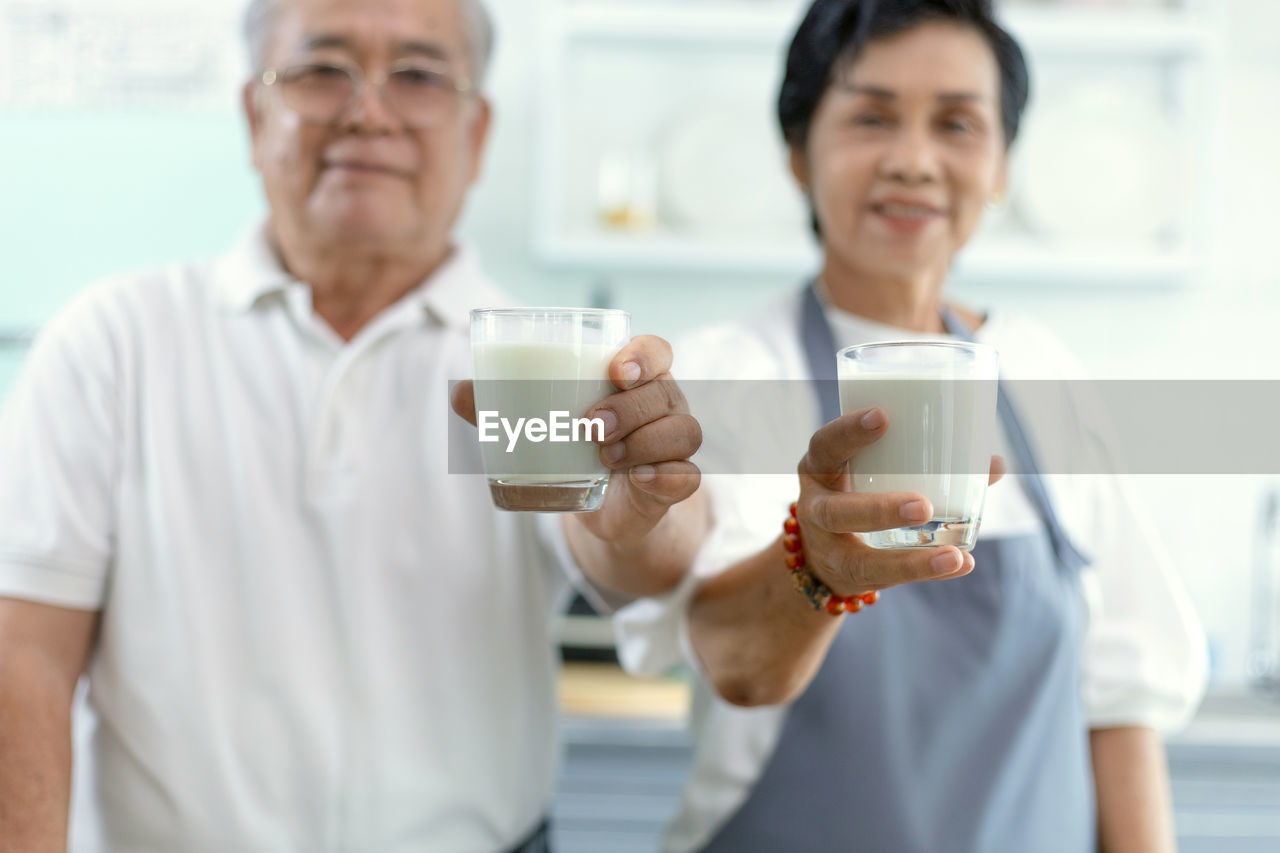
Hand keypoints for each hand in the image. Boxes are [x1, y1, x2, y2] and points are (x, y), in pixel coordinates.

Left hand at [450, 335, 701, 544]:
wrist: (600, 506)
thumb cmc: (574, 446)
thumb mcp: (539, 424)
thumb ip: (502, 406)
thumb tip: (457, 391)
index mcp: (636, 379)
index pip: (657, 351)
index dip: (644, 354)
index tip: (617, 369)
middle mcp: (664, 405)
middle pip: (664, 392)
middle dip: (628, 407)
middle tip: (588, 426)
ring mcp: (674, 444)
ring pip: (683, 431)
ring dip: (645, 442)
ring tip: (604, 457)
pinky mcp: (675, 483)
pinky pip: (688, 477)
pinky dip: (667, 476)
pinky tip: (640, 479)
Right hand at [795, 406, 1004, 596]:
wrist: (819, 550)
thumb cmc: (858, 490)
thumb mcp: (872, 470)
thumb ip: (921, 462)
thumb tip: (993, 463)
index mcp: (820, 468)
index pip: (825, 446)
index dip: (849, 432)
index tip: (883, 416)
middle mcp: (816, 508)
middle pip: (836, 512)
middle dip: (879, 510)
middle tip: (922, 506)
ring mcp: (829, 549)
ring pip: (860, 560)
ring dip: (908, 561)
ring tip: (952, 554)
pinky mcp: (850, 576)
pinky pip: (885, 580)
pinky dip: (925, 572)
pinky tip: (960, 563)